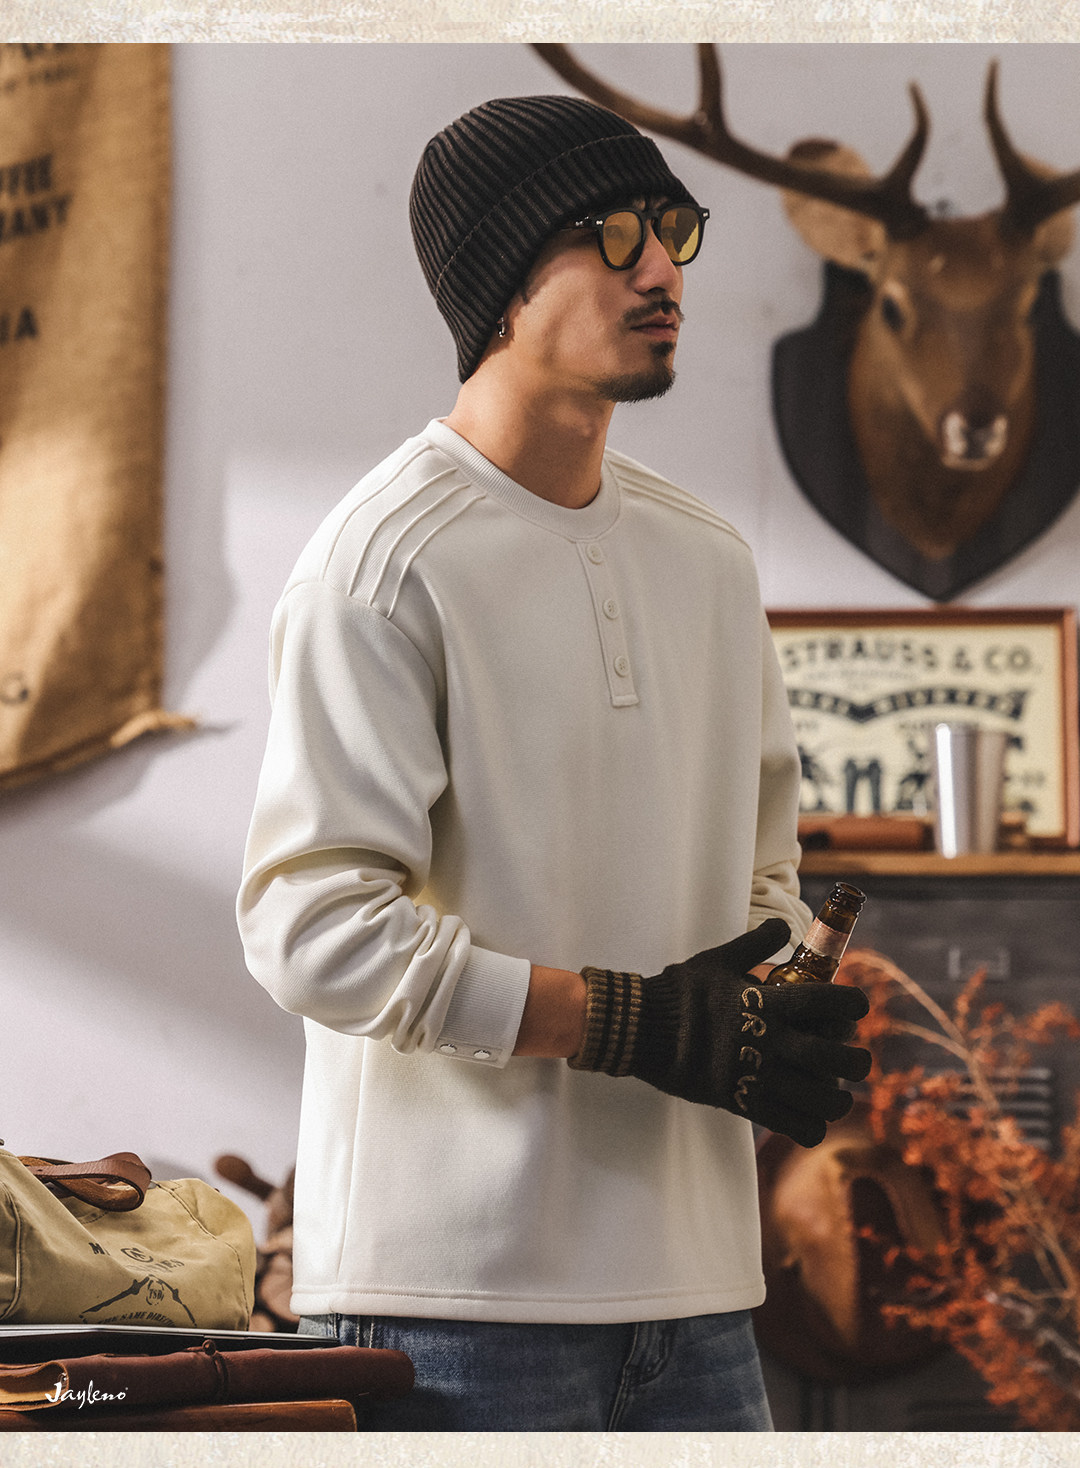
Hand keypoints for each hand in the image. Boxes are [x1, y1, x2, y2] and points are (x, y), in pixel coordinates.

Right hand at [568, 918, 870, 1147]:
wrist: (642, 1029)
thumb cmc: (680, 992)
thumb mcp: (719, 959)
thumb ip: (756, 943)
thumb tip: (784, 926)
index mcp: (768, 1002)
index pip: (830, 1001)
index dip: (854, 1003)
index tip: (858, 1006)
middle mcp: (770, 1041)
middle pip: (836, 1056)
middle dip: (857, 1059)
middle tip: (856, 1057)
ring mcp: (758, 1076)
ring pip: (823, 1099)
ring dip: (839, 1098)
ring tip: (838, 1092)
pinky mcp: (742, 1103)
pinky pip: (793, 1126)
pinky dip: (811, 1126)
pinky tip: (811, 1117)